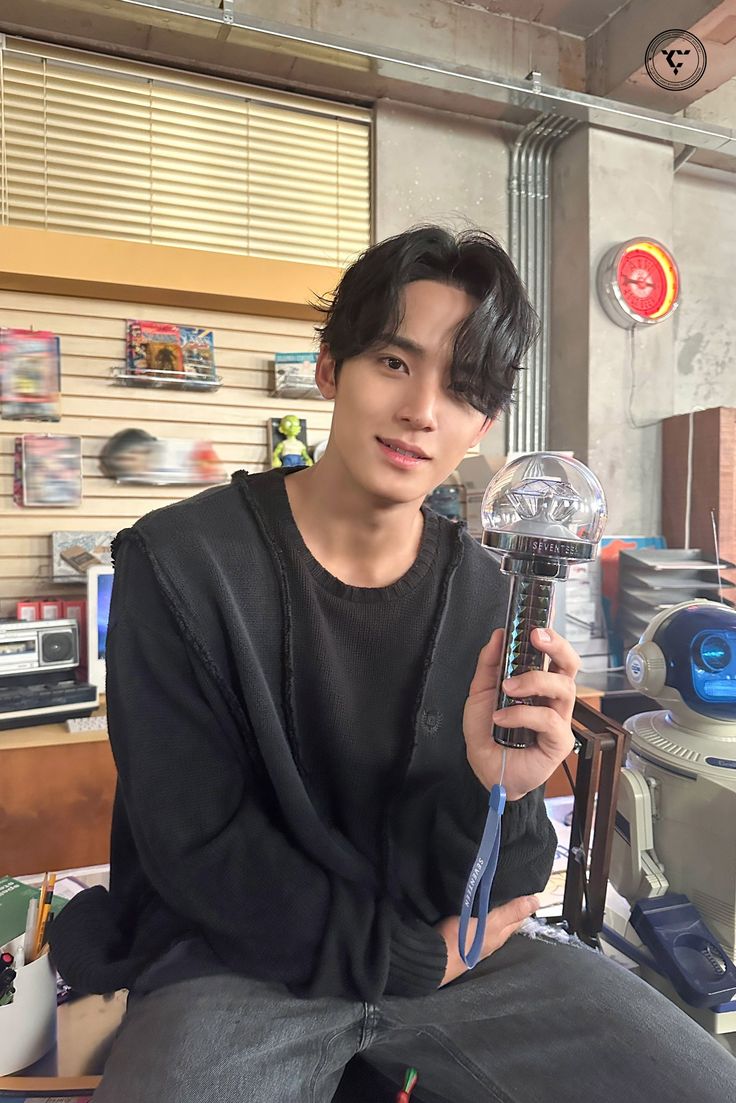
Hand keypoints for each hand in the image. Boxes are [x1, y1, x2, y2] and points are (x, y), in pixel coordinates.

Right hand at [436, 895, 539, 985]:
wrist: (433, 956)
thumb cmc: (464, 941)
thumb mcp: (491, 924)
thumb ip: (511, 912)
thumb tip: (536, 902)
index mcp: (500, 935)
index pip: (517, 917)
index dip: (522, 903)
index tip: (524, 885)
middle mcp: (489, 937)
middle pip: (502, 917)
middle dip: (505, 901)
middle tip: (506, 880)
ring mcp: (473, 936)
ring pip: (486, 917)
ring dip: (488, 904)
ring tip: (488, 885)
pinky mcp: (458, 932)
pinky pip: (471, 917)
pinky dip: (473, 907)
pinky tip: (469, 899)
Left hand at [463, 626, 577, 800]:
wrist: (485, 770)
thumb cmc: (489, 732)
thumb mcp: (480, 693)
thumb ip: (489, 664)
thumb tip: (498, 634)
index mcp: (539, 683)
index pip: (553, 654)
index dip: (552, 636)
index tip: (538, 620)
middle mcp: (553, 699)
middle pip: (570, 665)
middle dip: (557, 646)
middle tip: (536, 637)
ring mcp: (559, 719)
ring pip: (564, 688)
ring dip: (534, 681)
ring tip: (507, 687)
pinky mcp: (559, 741)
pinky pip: (548, 719)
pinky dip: (522, 714)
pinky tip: (501, 718)